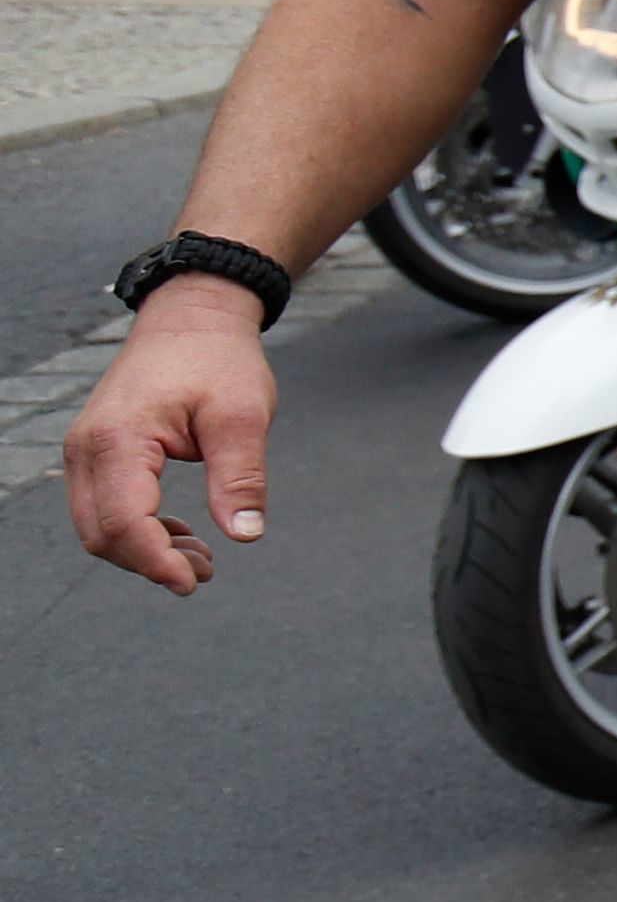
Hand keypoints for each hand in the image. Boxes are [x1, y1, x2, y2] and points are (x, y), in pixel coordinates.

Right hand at [64, 280, 278, 591]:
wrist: (192, 319)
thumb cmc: (218, 361)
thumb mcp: (242, 416)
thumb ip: (241, 478)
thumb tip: (245, 535)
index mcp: (118, 440)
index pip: (124, 523)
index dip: (156, 561)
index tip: (194, 582)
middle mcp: (87, 448)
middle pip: (102, 534)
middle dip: (150, 562)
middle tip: (205, 572)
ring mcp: (85, 450)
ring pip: (98, 525)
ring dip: (144, 550)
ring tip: (202, 557)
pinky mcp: (97, 451)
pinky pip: (103, 506)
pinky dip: (139, 529)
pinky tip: (184, 533)